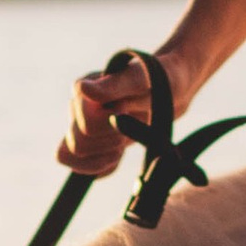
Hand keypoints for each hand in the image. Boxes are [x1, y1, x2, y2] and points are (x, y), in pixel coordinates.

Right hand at [59, 52, 188, 177]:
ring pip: (75, 156)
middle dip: (109, 141)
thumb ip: (112, 86)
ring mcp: (81, 126)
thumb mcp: (141, 81)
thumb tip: (82, 89)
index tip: (127, 110)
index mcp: (82, 90)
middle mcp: (77, 108)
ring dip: (105, 155)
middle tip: (130, 127)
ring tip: (124, 140)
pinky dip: (103, 166)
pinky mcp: (91, 143)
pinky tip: (119, 153)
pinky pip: (81, 167)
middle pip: (78, 144)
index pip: (85, 126)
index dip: (109, 126)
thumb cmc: (159, 79)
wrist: (170, 91)